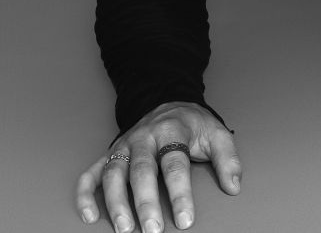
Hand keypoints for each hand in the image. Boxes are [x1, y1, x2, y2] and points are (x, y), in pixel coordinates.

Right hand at [76, 101, 239, 231]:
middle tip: (152, 230)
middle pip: (142, 171)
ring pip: (114, 174)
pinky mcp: (109, 153)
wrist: (169, 103)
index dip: (181, 194)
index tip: (185, 220)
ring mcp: (124, 146)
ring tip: (124, 229)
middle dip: (146, 203)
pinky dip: (85, 194)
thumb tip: (233, 187)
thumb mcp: (216, 134)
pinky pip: (90, 173)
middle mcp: (144, 138)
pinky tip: (90, 215)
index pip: (176, 165)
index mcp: (172, 131)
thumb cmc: (193, 125)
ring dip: (116, 203)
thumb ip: (228, 159)